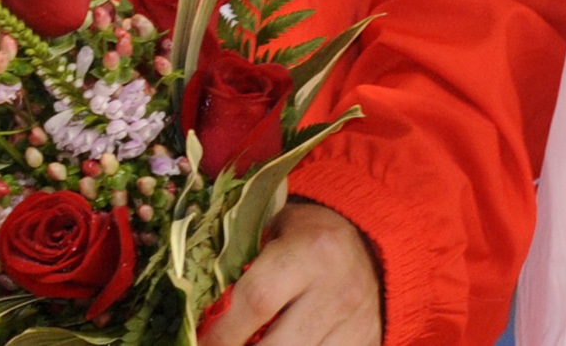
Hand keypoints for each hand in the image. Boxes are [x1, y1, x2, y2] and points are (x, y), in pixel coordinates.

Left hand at [201, 204, 381, 345]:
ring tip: (248, 345)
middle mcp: (338, 291)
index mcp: (312, 251)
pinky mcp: (365, 343)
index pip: (256, 300)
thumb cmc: (307, 235)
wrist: (371, 243)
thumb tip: (194, 311)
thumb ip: (240, 263)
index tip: (197, 341)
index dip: (219, 332)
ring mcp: (355, 324)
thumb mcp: (274, 231)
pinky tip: (277, 345)